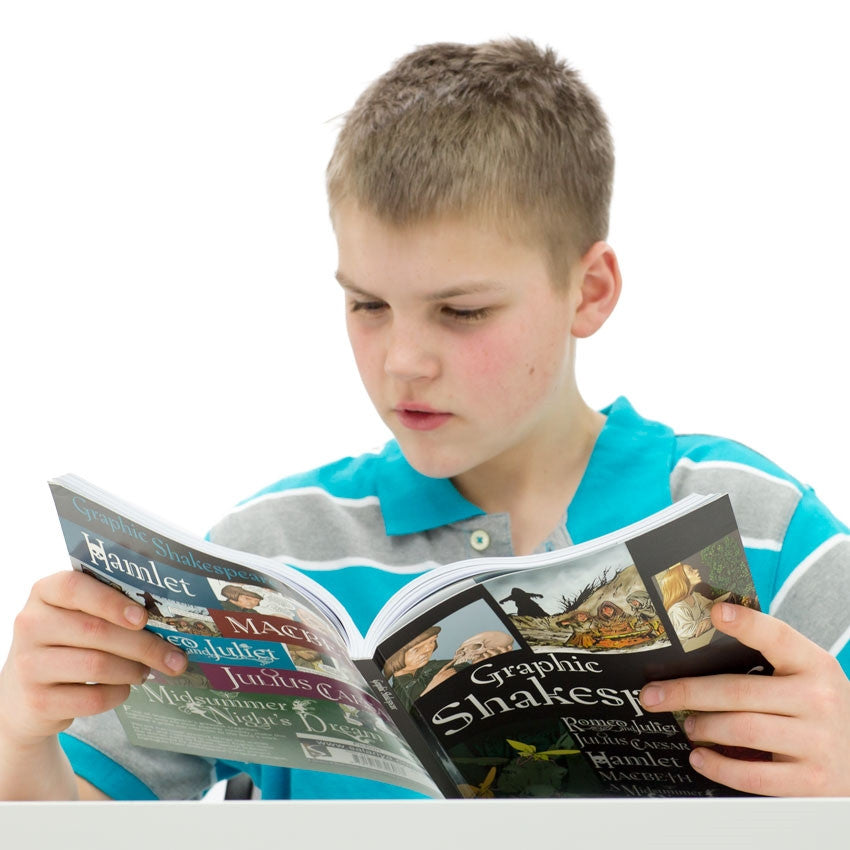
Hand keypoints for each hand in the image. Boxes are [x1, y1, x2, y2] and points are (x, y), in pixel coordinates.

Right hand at [0, 570, 186, 747]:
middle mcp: (30, 624)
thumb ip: (110, 607)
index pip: (75, 588)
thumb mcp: (77, 616)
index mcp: (45, 592)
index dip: (112, 602)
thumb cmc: (68, 643)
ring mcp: (28, 664)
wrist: (26, 694)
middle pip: (97, 631)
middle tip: (175, 658)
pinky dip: (117, 694)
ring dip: (133, 670)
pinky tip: (124, 688)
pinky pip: (92, 698)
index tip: (143, 618)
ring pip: (97, 665)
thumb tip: (169, 622)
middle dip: (144, 646)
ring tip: (146, 671)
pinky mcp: (37, 701)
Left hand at [639, 602, 849, 795]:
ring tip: (688, 726)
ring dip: (703, 728)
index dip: (747, 623)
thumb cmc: (815, 709)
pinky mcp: (812, 781)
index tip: (716, 612)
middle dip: (687, 692)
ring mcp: (818, 742)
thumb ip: (766, 660)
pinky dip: (718, 766)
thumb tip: (701, 644)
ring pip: (740, 730)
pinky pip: (753, 774)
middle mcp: (819, 700)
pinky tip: (701, 757)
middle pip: (738, 691)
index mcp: (815, 665)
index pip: (778, 637)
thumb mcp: (804, 676)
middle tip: (655, 694)